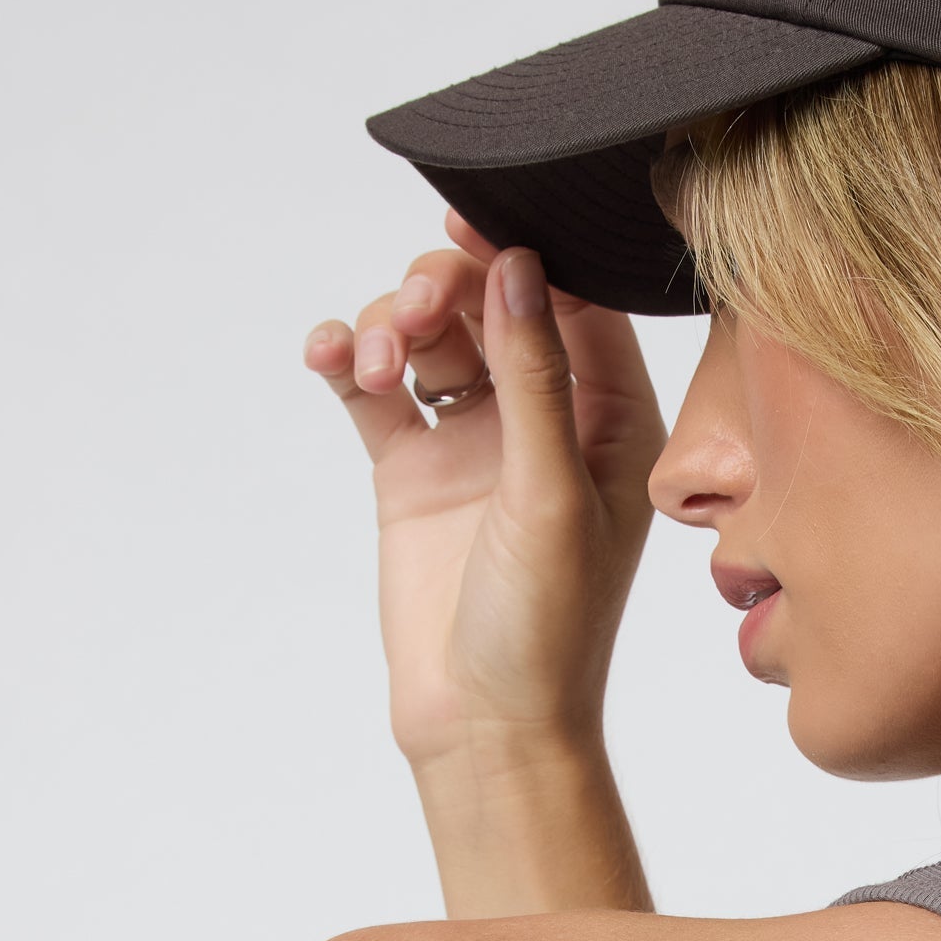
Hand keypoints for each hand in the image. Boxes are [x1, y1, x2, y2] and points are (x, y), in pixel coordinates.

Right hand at [305, 214, 666, 774]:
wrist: (484, 722)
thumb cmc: (546, 627)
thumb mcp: (550, 494)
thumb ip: (535, 379)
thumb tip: (517, 271)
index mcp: (610, 422)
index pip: (575, 306)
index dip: (525, 253)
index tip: (472, 219)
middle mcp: (547, 421)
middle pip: (490, 306)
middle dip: (442, 291)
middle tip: (412, 314)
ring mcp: (475, 442)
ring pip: (428, 337)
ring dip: (391, 326)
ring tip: (374, 362)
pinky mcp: (413, 468)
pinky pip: (376, 386)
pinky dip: (349, 359)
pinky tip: (331, 358)